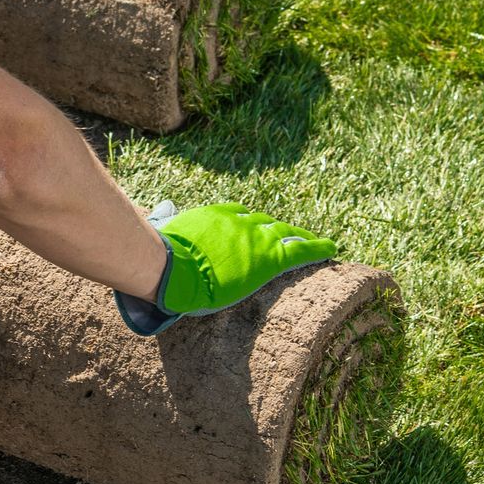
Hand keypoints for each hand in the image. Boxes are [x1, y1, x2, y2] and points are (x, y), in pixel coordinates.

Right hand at [115, 202, 338, 335]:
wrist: (172, 268)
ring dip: (297, 237)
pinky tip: (331, 249)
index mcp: (214, 217)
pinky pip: (300, 249)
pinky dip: (316, 248)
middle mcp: (238, 222)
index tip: (254, 227)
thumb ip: (164, 226)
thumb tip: (152, 217)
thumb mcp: (162, 235)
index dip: (250, 222)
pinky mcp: (269, 258)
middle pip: (265, 222)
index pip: (239, 215)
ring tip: (312, 242)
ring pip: (284, 233)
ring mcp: (255, 238)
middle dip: (276, 228)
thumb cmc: (160, 257)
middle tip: (285, 235)